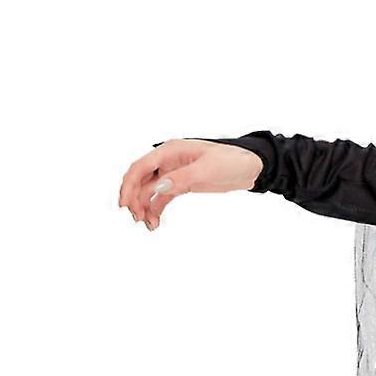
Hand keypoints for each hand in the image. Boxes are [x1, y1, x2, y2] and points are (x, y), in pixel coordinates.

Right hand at [117, 138, 263, 229]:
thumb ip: (183, 178)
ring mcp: (173, 173)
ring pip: (149, 191)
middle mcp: (167, 160)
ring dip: (144, 207)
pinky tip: (155, 223)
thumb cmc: (231, 160)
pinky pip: (162, 197)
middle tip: (136, 218)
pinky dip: (156, 209)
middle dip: (135, 199)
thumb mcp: (208, 169)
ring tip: (147, 224)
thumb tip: (159, 186)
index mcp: (170, 151)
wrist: (250, 167)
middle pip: (141, 180)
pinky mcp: (181, 185)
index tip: (125, 204)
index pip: (141, 167)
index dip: (129, 185)